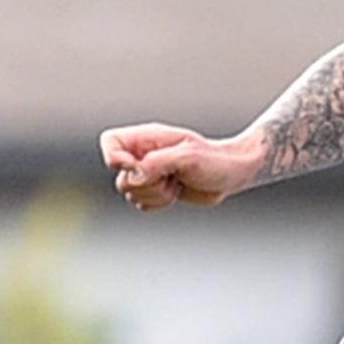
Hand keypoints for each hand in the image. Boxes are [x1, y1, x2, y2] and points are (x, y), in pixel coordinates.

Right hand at [98, 122, 254, 212]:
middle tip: (172, 176)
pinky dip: (159, 203)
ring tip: (177, 183)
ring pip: (131, 194)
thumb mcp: (188, 157)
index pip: (110, 143)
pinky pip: (142, 205)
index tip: (138, 167)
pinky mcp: (156, 191)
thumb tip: (135, 174)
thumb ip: (157, 163)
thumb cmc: (215, 160)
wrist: (233, 173)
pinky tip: (176, 192)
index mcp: (146, 138)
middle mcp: (142, 155)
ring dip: (156, 195)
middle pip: (121, 177)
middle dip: (147, 184)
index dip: (116, 158)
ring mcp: (148, 173)